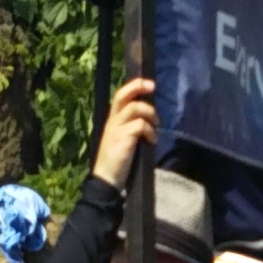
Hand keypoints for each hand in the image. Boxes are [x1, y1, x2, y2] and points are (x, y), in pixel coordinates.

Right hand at [90, 75, 156, 189]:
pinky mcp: (123, 138)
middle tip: (153, 86)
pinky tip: (152, 140)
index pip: (120, 95)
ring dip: (150, 113)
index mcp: (112, 119)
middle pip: (122, 95)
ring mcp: (116, 129)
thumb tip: (150, 115)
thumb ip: (131, 125)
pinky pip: (140, 125)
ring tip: (156, 124)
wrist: (107, 178)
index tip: (149, 84)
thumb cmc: (118, 160)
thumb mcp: (123, 138)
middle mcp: (113, 121)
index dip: (134, 86)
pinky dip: (150, 132)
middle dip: (138, 87)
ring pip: (135, 108)